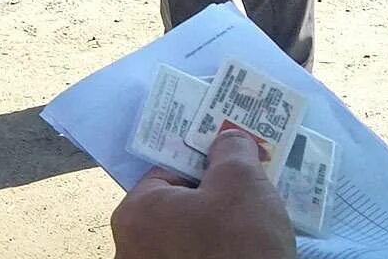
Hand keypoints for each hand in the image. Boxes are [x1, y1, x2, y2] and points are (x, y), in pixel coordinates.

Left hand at [110, 129, 295, 258]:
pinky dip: (220, 255)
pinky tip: (247, 253)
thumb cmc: (238, 246)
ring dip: (219, 231)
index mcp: (136, 214)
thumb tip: (226, 140)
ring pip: (190, 239)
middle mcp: (132, 251)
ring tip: (256, 225)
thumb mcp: (241, 181)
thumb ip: (231, 150)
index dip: (204, 163)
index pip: (167, 171)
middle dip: (213, 198)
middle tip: (250, 192)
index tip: (234, 165)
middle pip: (178, 207)